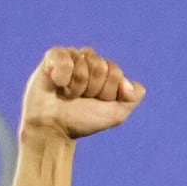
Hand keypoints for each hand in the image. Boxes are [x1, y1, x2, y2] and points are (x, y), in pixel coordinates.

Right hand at [22, 45, 139, 142]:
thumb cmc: (82, 120)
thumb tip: (126, 84)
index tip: (95, 102)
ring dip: (75, 88)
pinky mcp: (53, 57)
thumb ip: (133, 97)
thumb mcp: (116, 114)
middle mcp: (90, 60)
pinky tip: (56, 84)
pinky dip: (61, 76)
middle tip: (80, 99)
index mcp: (106, 70)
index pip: (115, 73)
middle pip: (100, 67)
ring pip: (82, 66)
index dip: (107, 93)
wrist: (54, 128)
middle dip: (92, 89)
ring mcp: (72, 57)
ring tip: (67, 95)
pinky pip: (64, 59)